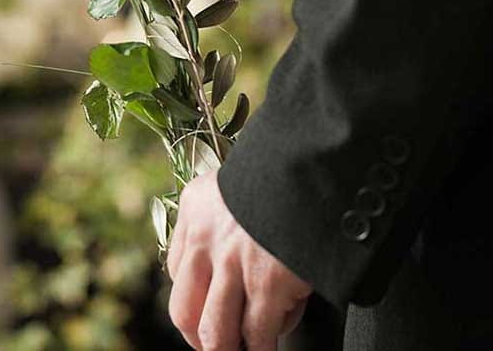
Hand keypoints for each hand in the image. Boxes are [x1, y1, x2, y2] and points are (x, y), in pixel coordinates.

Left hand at [167, 172, 311, 350]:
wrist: (314, 161)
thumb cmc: (286, 172)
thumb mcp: (239, 183)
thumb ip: (227, 219)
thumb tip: (232, 270)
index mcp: (196, 208)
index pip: (177, 270)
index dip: (195, 298)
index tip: (207, 310)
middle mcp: (206, 238)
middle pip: (184, 310)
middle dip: (198, 337)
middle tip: (214, 345)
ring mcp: (234, 263)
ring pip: (215, 331)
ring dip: (227, 350)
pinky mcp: (267, 282)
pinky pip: (257, 333)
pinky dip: (262, 347)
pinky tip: (268, 347)